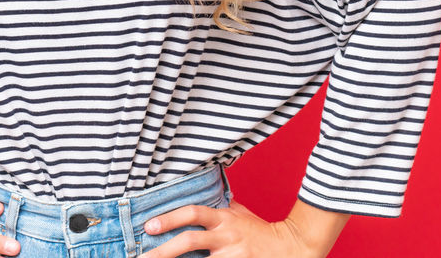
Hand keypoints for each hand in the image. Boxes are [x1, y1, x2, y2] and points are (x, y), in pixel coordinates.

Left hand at [137, 201, 331, 257]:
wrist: (290, 247)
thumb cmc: (261, 231)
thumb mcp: (240, 213)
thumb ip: (220, 206)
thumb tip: (202, 189)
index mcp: (224, 218)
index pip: (193, 213)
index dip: (169, 218)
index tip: (149, 226)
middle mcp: (226, 236)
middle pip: (189, 242)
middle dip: (162, 252)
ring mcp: (231, 255)